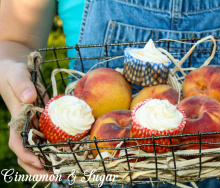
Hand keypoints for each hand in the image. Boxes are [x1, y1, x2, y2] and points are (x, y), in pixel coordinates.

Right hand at [1, 61, 56, 181]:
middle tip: (58, 178)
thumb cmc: (15, 74)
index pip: (17, 145)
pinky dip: (59, 152)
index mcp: (16, 123)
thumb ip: (22, 86)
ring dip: (51, 166)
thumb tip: (29, 98)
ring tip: (67, 175)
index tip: (40, 162)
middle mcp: (25, 130)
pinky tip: (72, 157)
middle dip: (40, 170)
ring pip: (40, 153)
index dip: (27, 156)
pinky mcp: (45, 126)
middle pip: (28, 156)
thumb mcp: (17, 76)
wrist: (18, 73)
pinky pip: (51, 142)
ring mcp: (35, 130)